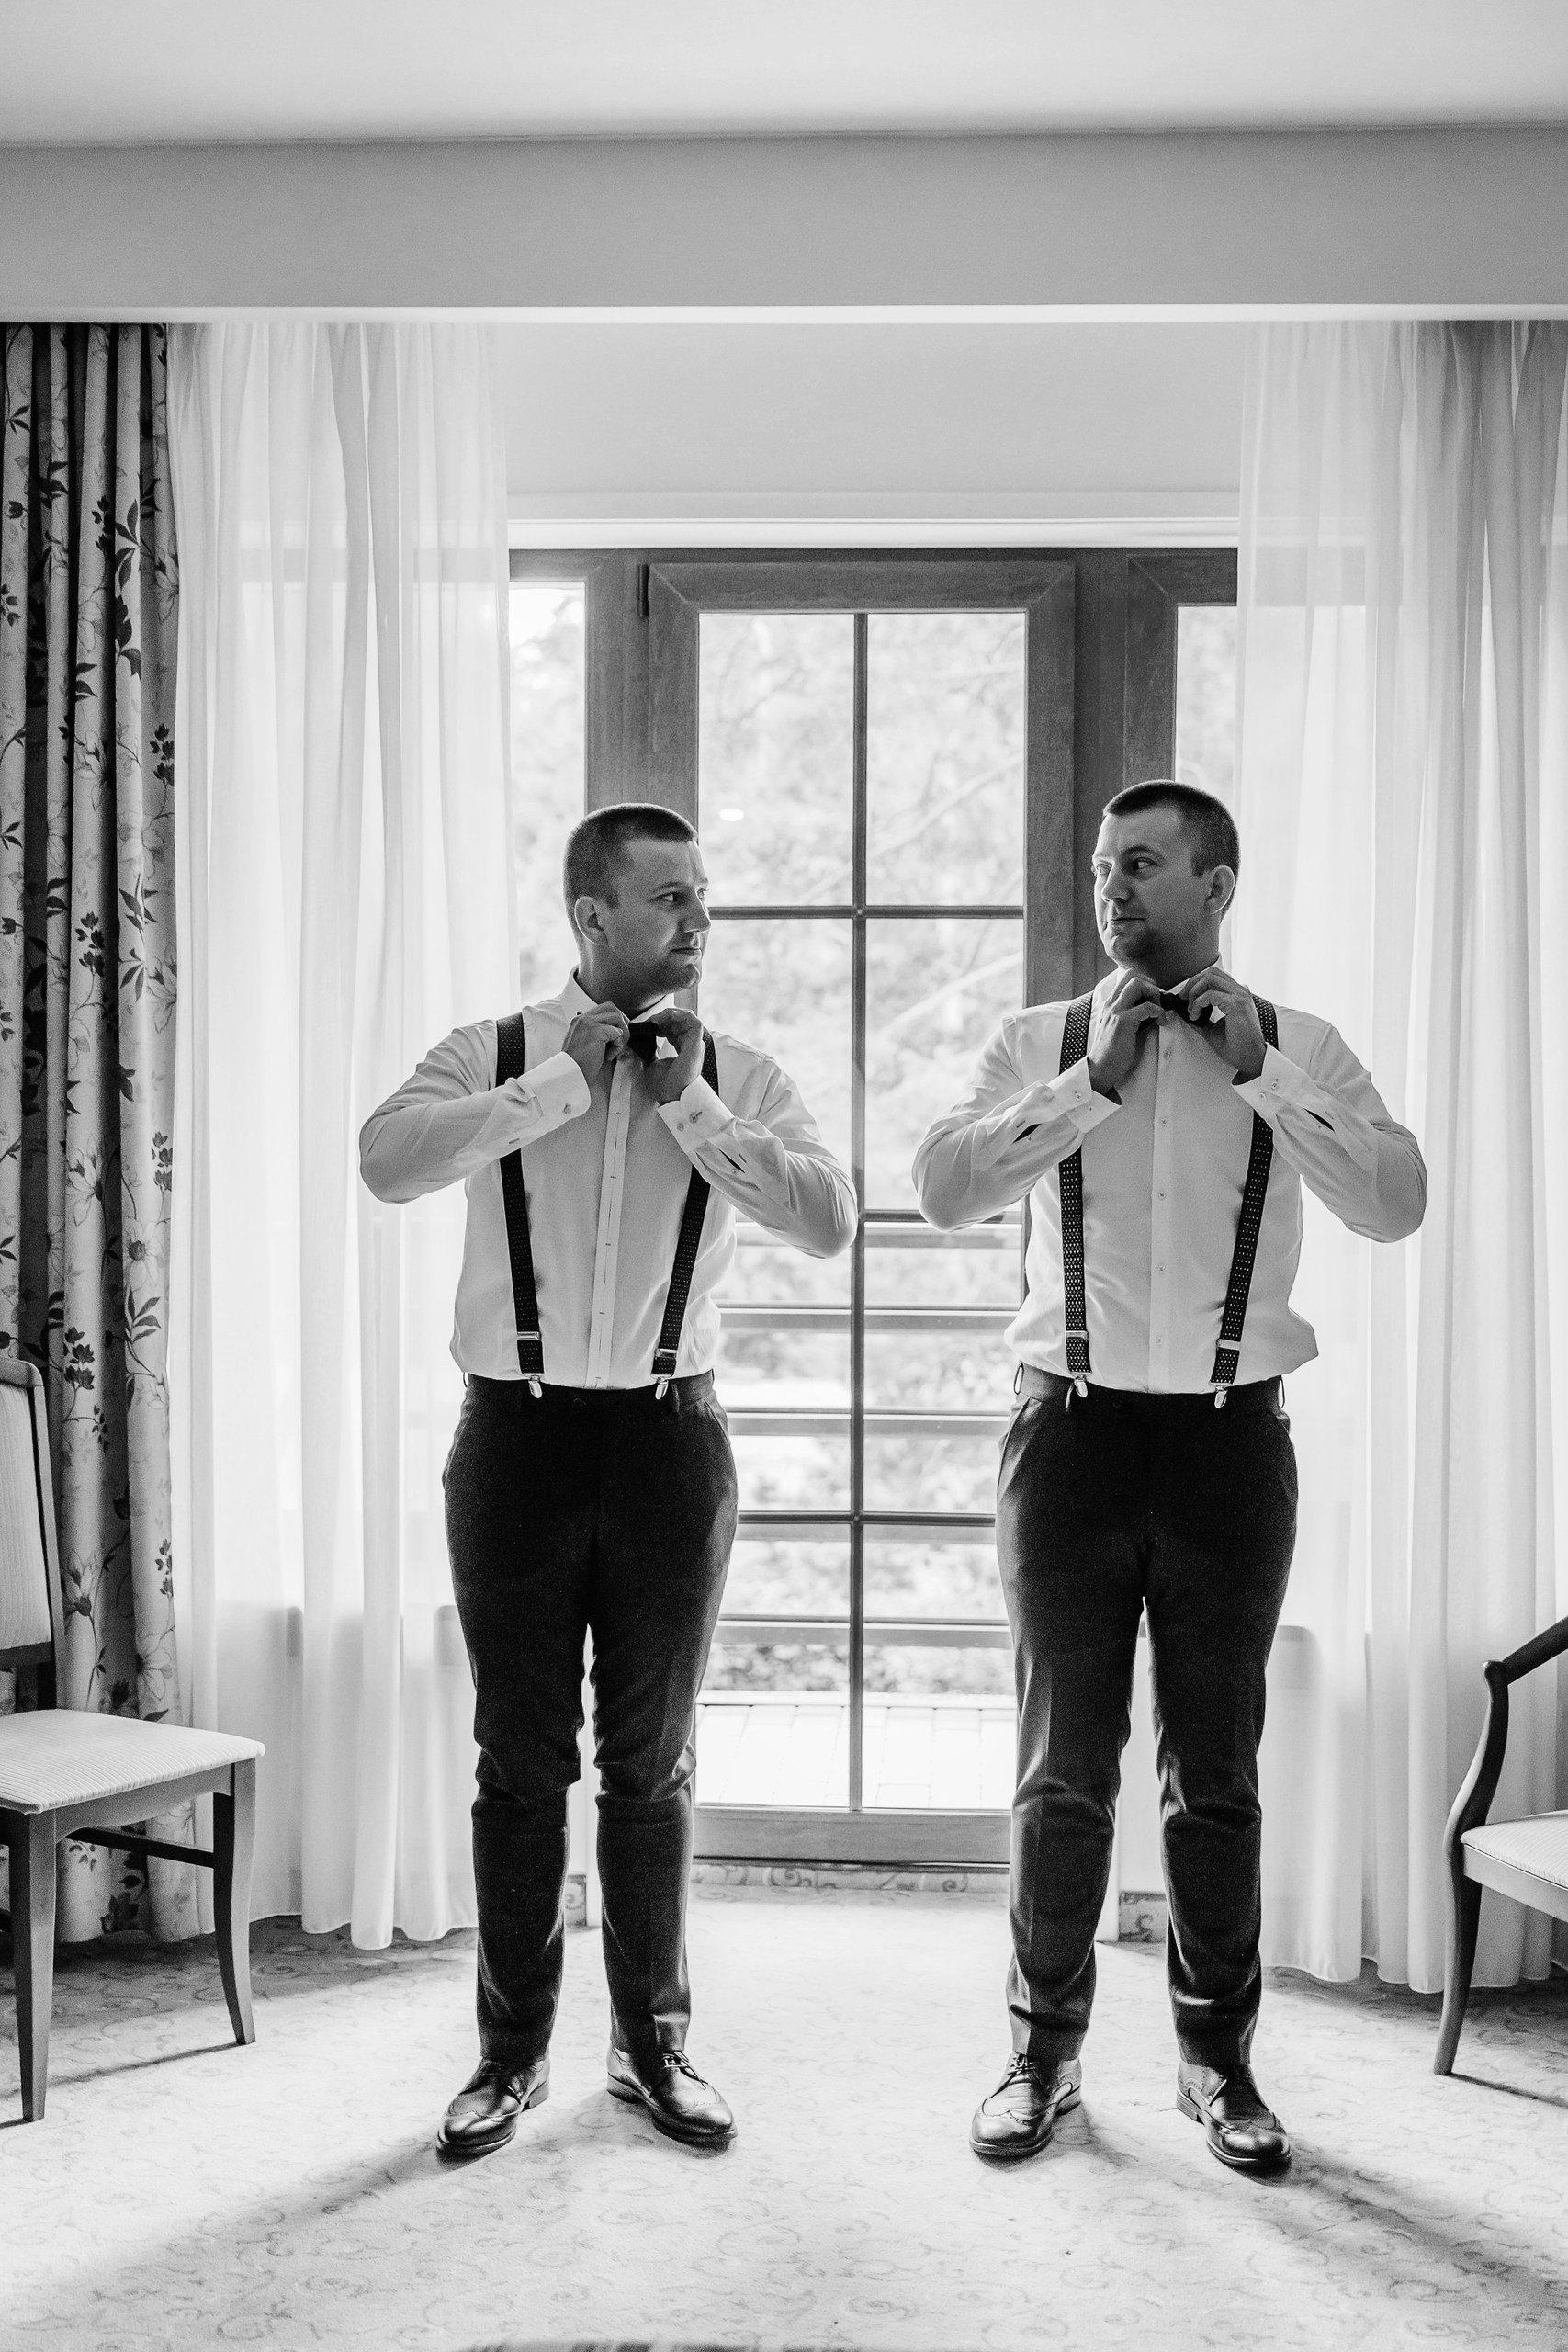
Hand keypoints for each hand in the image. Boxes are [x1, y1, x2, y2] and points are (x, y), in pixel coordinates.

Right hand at [562, 1001, 630, 1084]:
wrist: (571, 1076)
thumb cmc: (580, 1066)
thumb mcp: (588, 1044)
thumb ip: (599, 1034)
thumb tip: (620, 1031)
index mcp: (579, 1021)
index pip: (603, 1009)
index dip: (615, 1021)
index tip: (617, 1036)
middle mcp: (582, 1019)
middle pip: (611, 1007)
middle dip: (622, 1022)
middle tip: (622, 1039)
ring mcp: (588, 1023)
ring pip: (618, 1017)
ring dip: (622, 1035)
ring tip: (613, 1050)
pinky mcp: (596, 1031)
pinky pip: (618, 1033)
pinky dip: (618, 1047)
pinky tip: (607, 1057)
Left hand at [643, 1006, 705, 1103]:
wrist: (671, 1097)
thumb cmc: (664, 1084)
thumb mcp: (651, 1062)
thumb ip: (647, 1049)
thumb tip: (636, 1038)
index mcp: (683, 1048)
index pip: (675, 1027)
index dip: (661, 1023)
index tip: (647, 1025)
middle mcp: (691, 1045)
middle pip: (681, 1020)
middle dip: (664, 1017)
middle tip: (649, 1021)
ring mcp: (695, 1044)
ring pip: (687, 1017)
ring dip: (670, 1015)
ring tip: (655, 1020)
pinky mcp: (697, 1045)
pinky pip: (694, 1022)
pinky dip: (680, 1016)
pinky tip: (665, 1020)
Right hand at [1085, 970, 1165, 1097]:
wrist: (1101, 1068)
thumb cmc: (1112, 1052)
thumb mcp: (1118, 1028)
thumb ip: (1130, 1016)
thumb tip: (1152, 1009)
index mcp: (1108, 1004)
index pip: (1125, 978)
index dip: (1143, 984)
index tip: (1152, 1000)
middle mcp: (1110, 1003)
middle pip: (1132, 976)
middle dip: (1150, 986)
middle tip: (1157, 1003)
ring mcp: (1115, 1011)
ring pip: (1137, 984)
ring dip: (1154, 995)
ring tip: (1158, 1012)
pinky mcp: (1123, 1022)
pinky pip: (1147, 1007)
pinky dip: (1158, 1012)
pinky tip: (1160, 1022)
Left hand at [1183, 969, 1267, 1081]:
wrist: (1249, 1058)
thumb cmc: (1236, 1045)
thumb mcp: (1212, 1028)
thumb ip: (1200, 1017)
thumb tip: (1183, 1012)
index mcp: (1237, 994)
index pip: (1214, 975)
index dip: (1196, 983)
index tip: (1185, 997)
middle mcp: (1240, 991)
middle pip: (1211, 972)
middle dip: (1192, 983)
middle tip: (1183, 999)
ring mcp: (1240, 996)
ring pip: (1210, 978)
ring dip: (1194, 992)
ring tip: (1190, 1009)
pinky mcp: (1237, 1005)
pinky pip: (1210, 995)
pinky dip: (1198, 1003)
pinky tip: (1195, 1016)